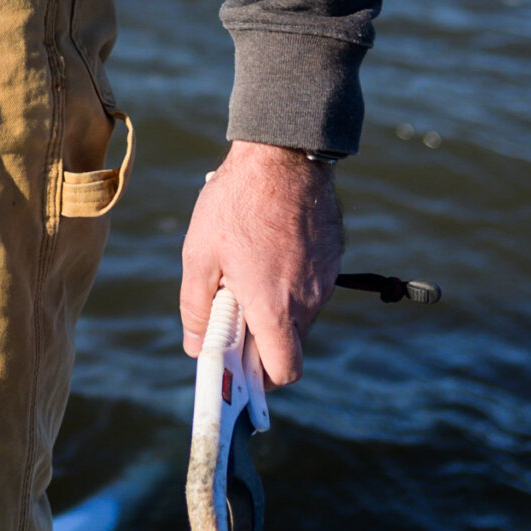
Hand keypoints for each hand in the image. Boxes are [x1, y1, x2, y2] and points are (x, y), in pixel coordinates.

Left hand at [179, 141, 343, 385]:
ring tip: (248, 267)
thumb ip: (197, 308)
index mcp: (274, 307)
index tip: (237, 361)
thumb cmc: (236, 202)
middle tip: (234, 308)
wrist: (283, 153)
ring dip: (277, 307)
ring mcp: (326, 279)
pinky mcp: (334, 258)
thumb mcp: (200, 254)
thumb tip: (196, 348)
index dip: (260, 377)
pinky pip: (313, 285)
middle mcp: (308, 300)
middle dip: (262, 340)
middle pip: (290, 345)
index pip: (283, 372)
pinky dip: (292, 281)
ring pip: (302, 315)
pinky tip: (269, 248)